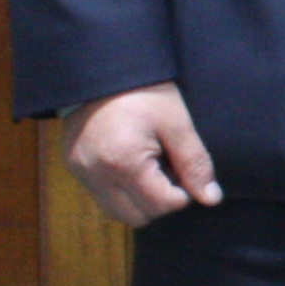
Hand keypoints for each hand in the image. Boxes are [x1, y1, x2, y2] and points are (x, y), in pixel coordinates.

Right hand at [64, 81, 219, 226]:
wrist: (103, 68)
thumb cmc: (144, 91)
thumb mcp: (177, 122)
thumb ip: (195, 163)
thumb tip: (211, 198)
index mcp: (123, 162)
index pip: (160, 205)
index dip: (182, 194)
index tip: (184, 171)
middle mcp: (95, 173)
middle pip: (137, 217)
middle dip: (160, 202)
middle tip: (168, 171)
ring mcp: (80, 171)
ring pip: (117, 212)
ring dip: (139, 201)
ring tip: (150, 168)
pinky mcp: (73, 166)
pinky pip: (101, 196)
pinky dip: (121, 191)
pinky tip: (132, 165)